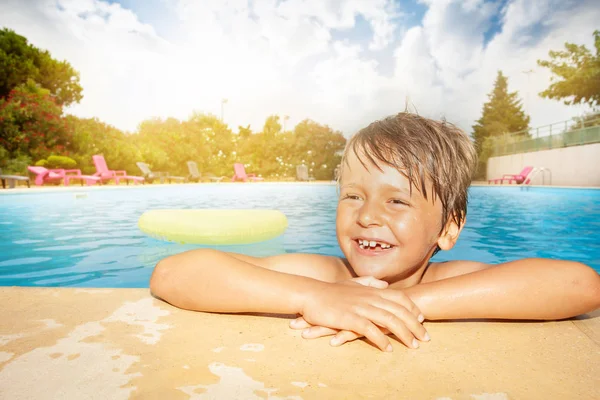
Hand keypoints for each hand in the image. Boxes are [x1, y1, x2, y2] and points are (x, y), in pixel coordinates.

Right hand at [297, 276, 427, 350]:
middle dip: (415, 325)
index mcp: (372, 289)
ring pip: (389, 320)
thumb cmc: (330, 291)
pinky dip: (381, 340)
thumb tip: (384, 284)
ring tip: (412, 345)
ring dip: (404, 334)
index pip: (400, 298)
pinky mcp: (350, 318)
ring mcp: (361, 307)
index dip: (413, 308)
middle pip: (400, 311)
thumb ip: (369, 282)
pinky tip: (388, 349)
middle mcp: (370, 297)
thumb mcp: (352, 283)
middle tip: (425, 338)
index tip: (421, 319)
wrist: (310, 294)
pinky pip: (371, 330)